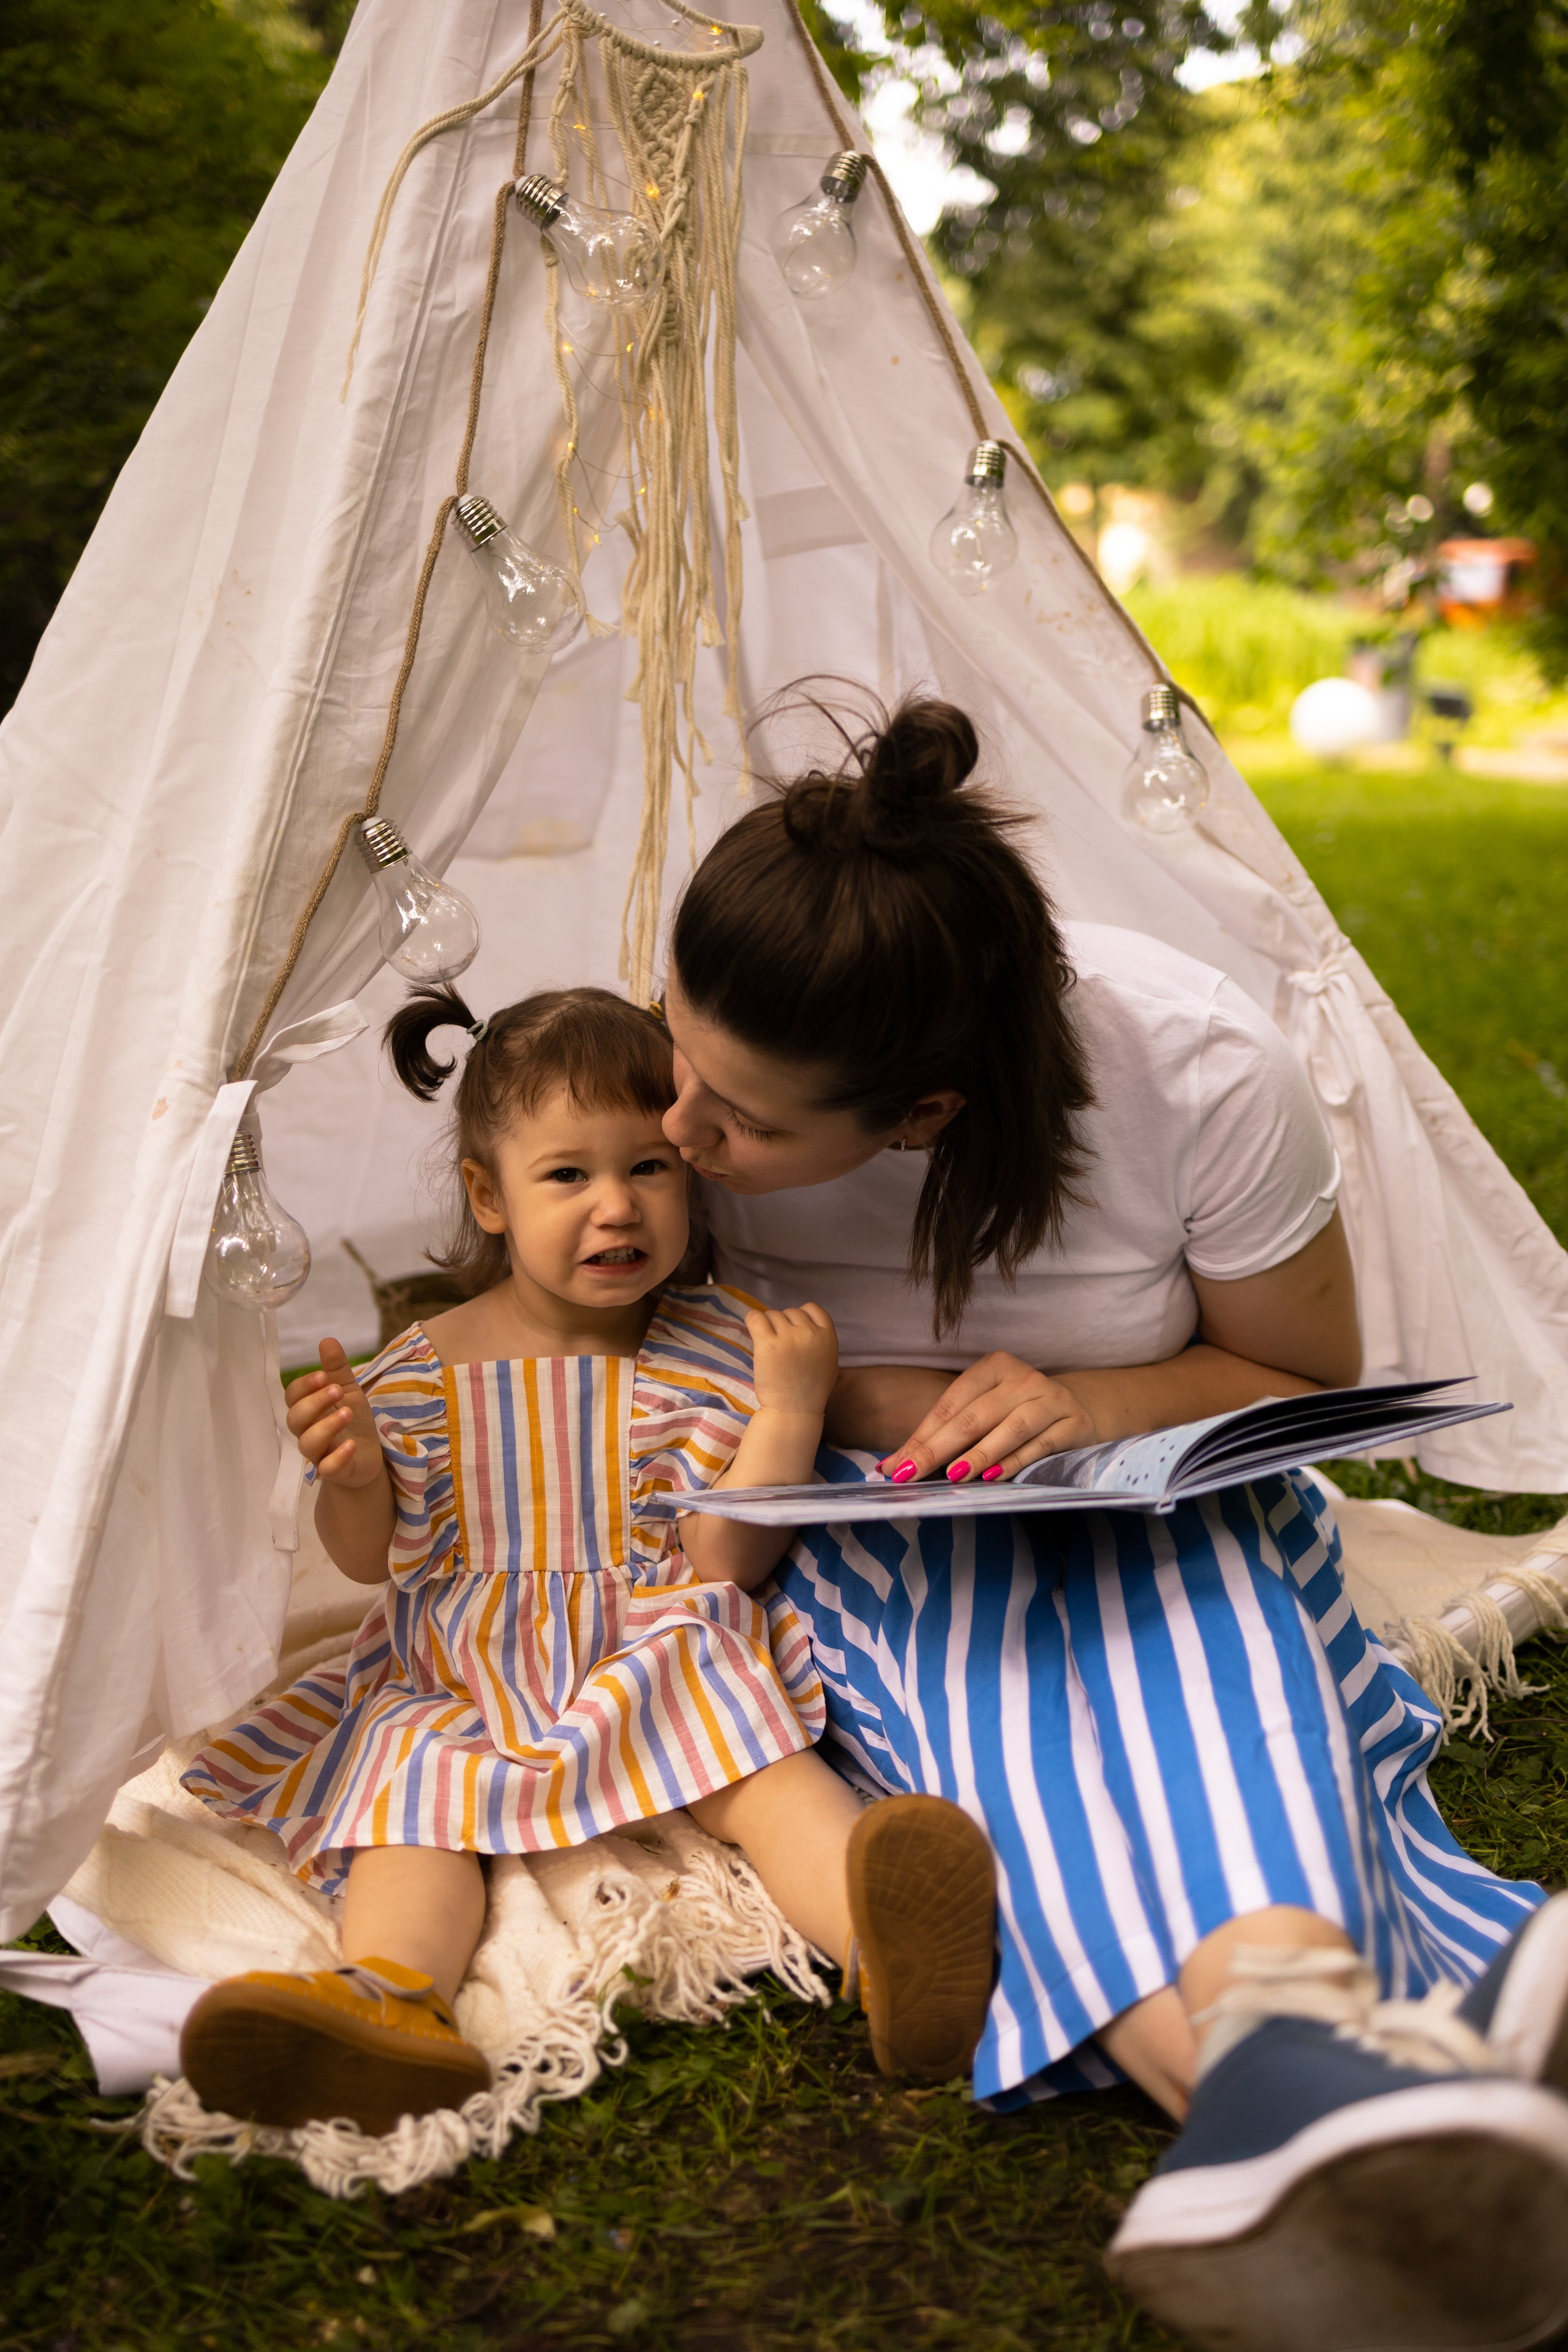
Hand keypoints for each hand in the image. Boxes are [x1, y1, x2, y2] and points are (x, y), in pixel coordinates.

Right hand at [285, 1337, 384, 1489]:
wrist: (368, 1455)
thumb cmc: (352, 1419)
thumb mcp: (348, 1389)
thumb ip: (337, 1368)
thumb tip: (326, 1340)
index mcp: (308, 1409)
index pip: (292, 1397)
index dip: (304, 1387)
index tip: (323, 1376)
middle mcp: (307, 1431)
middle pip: (295, 1419)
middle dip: (314, 1403)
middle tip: (337, 1391)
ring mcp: (318, 1453)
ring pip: (307, 1443)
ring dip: (326, 1426)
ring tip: (347, 1412)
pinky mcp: (334, 1471)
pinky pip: (327, 1467)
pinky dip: (337, 1457)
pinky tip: (351, 1445)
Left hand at [746, 1302, 838, 1418]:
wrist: (794, 1411)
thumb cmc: (810, 1391)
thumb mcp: (829, 1361)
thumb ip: (821, 1340)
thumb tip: (806, 1324)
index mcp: (828, 1336)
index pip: (812, 1308)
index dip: (801, 1316)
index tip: (794, 1331)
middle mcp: (810, 1333)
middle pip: (790, 1312)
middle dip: (783, 1326)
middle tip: (781, 1348)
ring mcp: (789, 1337)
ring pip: (772, 1315)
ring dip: (768, 1328)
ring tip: (771, 1351)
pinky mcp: (767, 1344)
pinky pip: (755, 1317)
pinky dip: (752, 1321)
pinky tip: (754, 1332)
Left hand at [879, 1352, 1099, 1483]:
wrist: (1078, 1412)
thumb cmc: (1016, 1414)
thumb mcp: (982, 1413)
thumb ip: (942, 1435)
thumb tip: (892, 1465)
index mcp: (994, 1367)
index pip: (951, 1403)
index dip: (922, 1436)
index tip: (897, 1466)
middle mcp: (1023, 1378)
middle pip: (974, 1415)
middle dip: (938, 1448)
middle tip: (911, 1475)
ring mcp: (1051, 1399)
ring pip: (1010, 1428)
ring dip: (978, 1454)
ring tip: (953, 1475)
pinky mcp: (1073, 1424)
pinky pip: (1039, 1445)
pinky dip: (1014, 1462)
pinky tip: (993, 1478)